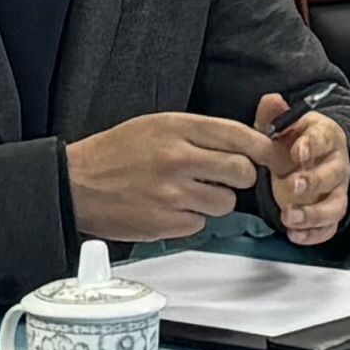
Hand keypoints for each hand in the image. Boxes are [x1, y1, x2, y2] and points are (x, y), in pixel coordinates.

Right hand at [69, 109, 273, 245]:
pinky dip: (192, 218)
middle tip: (221, 176)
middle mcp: (177, 158)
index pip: (237, 135)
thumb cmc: (115, 153)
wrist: (75, 184)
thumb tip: (244, 143)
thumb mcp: (156, 125)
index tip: (275, 155)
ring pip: (226, 202)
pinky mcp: (166, 222)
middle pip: (241, 172)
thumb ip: (199, 133)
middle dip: (238, 177)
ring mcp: (173, 193)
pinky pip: (201, 223)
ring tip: (186, 191)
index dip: (264, 147)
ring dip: (214, 200)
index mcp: (176, 128)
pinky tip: (169, 207)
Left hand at [255, 95, 349, 248]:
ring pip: (335, 206)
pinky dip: (314, 235)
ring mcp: (337, 192)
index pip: (323, 139)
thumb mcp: (284, 126)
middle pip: (334, 175)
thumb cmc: (295, 142)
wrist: (310, 160)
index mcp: (326, 138)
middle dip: (314, 182)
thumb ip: (275, 115)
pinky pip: (330, 228)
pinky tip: (294, 235)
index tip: (296, 152)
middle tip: (292, 187)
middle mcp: (338, 165)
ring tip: (288, 218)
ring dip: (313, 215)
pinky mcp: (331, 214)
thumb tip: (271, 100)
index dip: (311, 146)